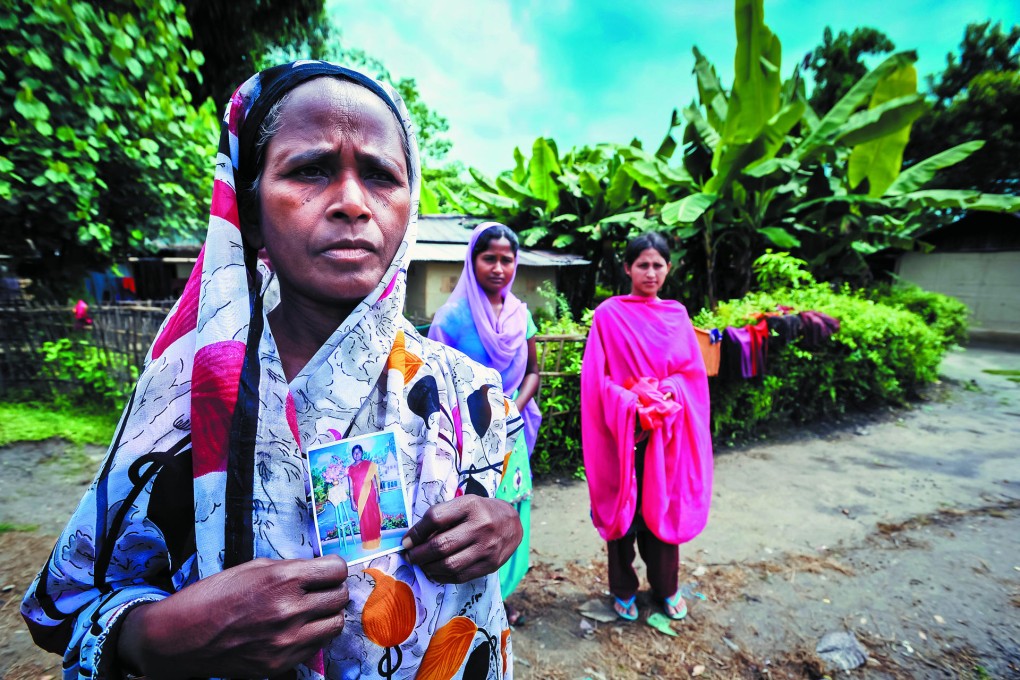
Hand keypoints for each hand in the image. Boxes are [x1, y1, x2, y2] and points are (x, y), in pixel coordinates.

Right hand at [118, 556, 347, 679]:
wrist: (183, 637)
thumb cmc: (214, 596)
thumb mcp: (254, 568)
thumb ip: (290, 569)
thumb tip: (317, 571)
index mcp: (283, 579)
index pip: (338, 570)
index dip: (333, 569)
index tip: (326, 572)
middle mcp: (290, 610)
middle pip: (340, 597)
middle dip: (332, 591)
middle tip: (318, 591)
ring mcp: (287, 640)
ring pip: (336, 624)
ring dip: (327, 616)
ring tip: (310, 612)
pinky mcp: (281, 664)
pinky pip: (316, 647)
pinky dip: (312, 637)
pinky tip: (295, 630)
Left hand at [401, 495, 521, 583]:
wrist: (512, 523)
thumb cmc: (480, 512)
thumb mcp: (463, 504)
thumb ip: (441, 517)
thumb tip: (413, 540)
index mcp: (470, 505)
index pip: (435, 518)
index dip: (416, 532)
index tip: (406, 542)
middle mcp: (480, 526)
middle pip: (441, 545)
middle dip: (419, 554)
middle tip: (410, 557)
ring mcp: (487, 547)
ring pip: (449, 565)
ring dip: (428, 568)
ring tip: (422, 565)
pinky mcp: (490, 565)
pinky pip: (460, 576)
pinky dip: (442, 576)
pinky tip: (436, 571)